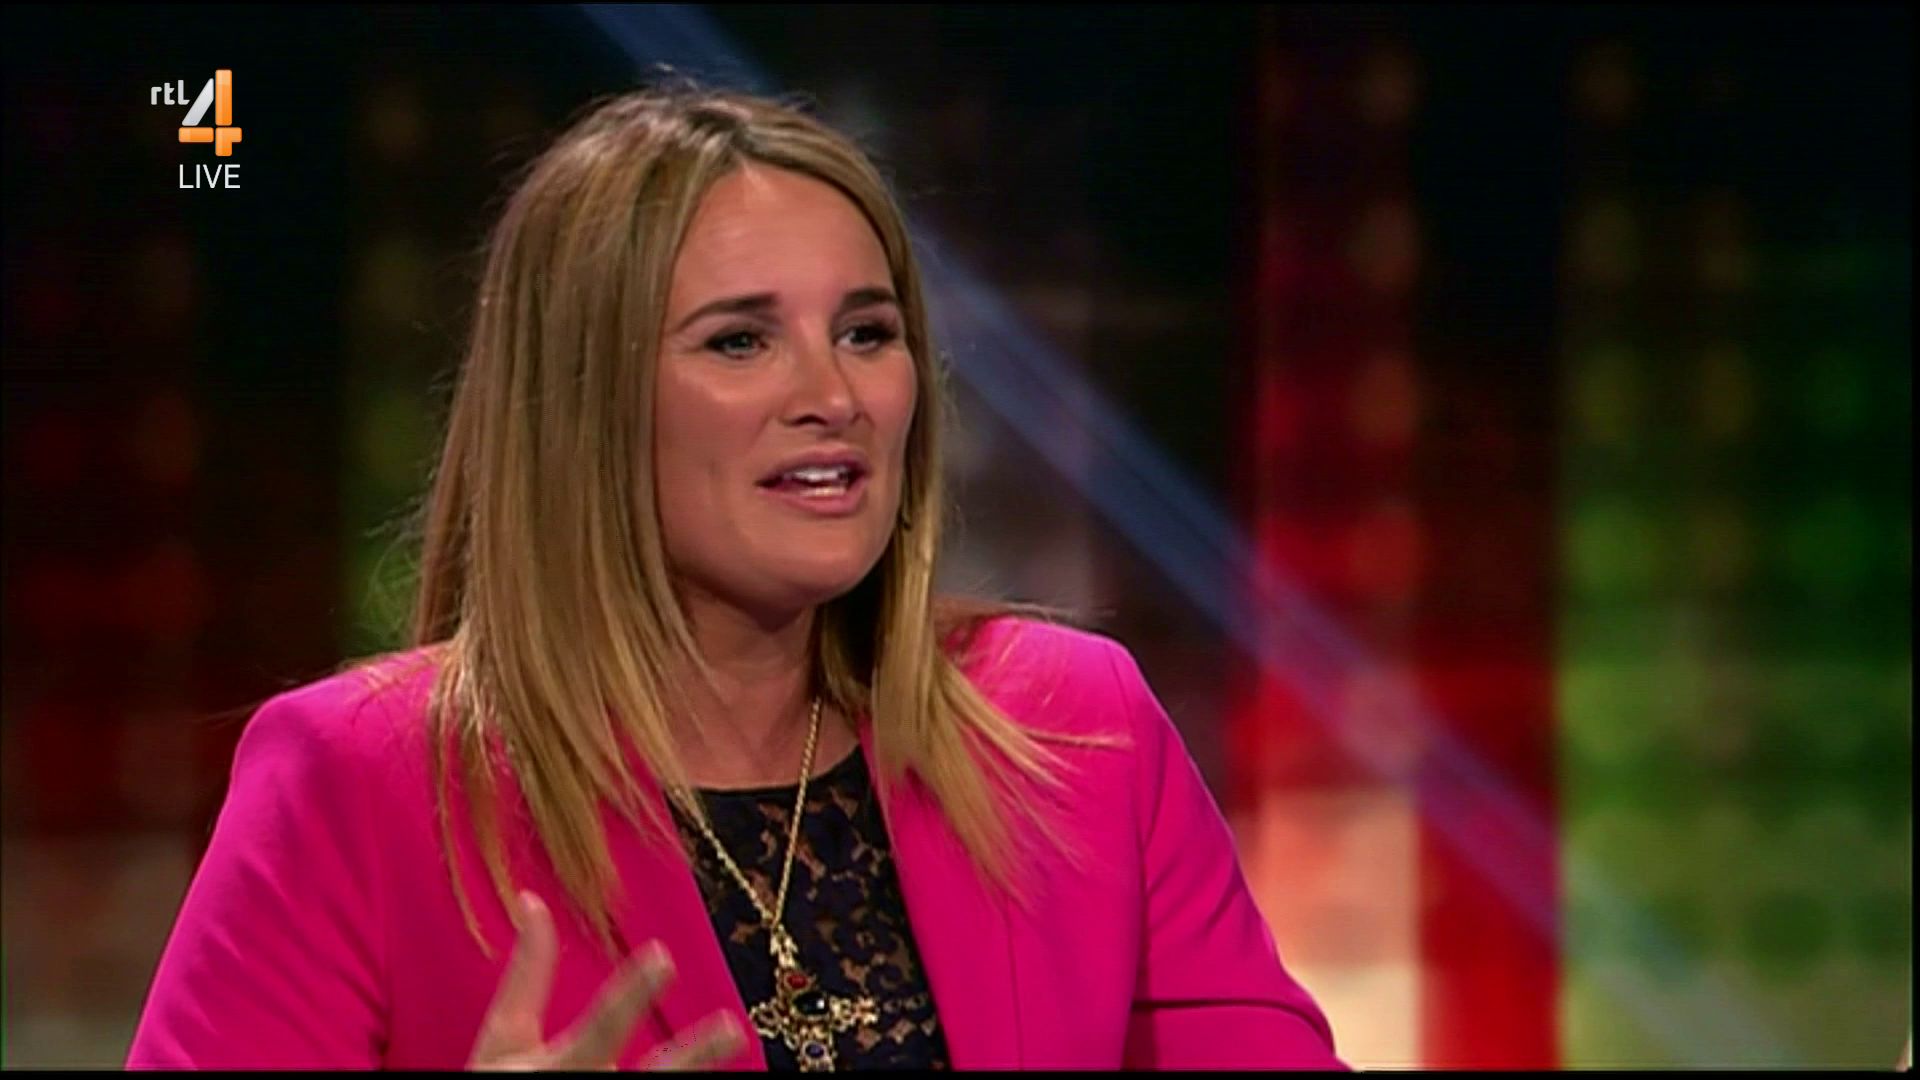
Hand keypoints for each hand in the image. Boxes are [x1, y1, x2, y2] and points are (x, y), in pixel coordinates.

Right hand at [468, 891, 745, 1069]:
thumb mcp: (503, 1039)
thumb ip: (526, 974)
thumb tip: (532, 901)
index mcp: (558, 1068)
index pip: (602, 1026)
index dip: (632, 994)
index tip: (662, 955)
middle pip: (654, 1074)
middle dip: (692, 1055)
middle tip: (729, 1027)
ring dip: (700, 1070)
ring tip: (737, 1036)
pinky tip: (722, 1077)